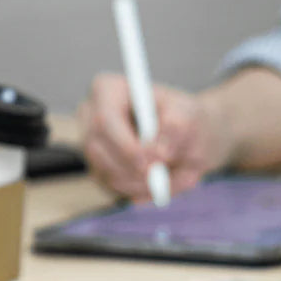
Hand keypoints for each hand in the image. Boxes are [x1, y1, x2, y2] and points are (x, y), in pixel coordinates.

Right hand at [80, 75, 230, 200]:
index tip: (156, 161)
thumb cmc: (185, 118)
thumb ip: (176, 128)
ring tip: (169, 175)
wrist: (189, 137)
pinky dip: (140, 190)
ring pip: (106, 173)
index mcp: (107, 90)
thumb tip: (159, 152)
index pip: (105, 120)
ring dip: (141, 182)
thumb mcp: (189, 115)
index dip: (127, 146)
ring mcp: (91, 145)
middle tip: (162, 178)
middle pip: (98, 150)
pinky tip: (159, 180)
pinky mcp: (98, 169)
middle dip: (133, 169)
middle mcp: (90, 116)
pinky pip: (113, 189)